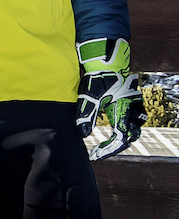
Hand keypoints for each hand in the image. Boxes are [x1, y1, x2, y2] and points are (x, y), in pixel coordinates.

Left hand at [78, 38, 144, 160]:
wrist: (107, 63)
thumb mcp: (88, 98)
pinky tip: (113, 128)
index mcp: (122, 112)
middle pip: (130, 137)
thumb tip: (83, 135)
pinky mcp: (133, 102)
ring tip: (107, 143)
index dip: (108, 150)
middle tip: (99, 151)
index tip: (95, 155)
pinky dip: (125, 127)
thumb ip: (85, 116)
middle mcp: (133, 111)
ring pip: (135, 129)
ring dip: (123, 137)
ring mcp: (135, 106)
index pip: (120, 139)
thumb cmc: (97, 80)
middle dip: (115, 147)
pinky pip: (134, 120)